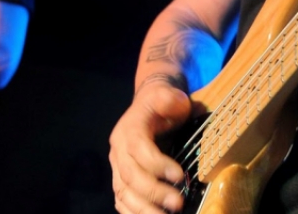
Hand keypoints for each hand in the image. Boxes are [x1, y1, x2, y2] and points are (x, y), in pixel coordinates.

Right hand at [110, 81, 191, 213]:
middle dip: (154, 192)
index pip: (139, 149)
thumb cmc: (164, 104)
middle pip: (130, 175)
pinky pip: (122, 200)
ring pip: (123, 192)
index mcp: (129, 129)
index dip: (157, 164)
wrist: (150, 107)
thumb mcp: (169, 94)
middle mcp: (119, 150)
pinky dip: (133, 212)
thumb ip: (171, 98)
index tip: (179, 176)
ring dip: (143, 209)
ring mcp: (118, 167)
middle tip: (178, 204)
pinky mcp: (121, 179)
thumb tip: (177, 103)